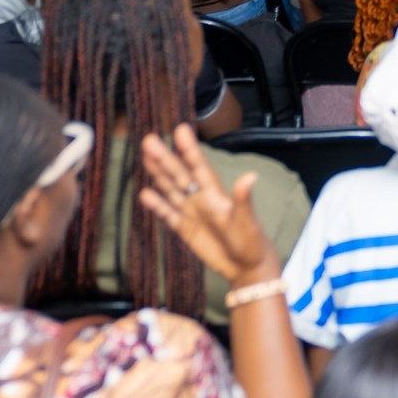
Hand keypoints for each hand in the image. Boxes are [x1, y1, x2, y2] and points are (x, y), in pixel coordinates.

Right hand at [138, 123, 279, 285]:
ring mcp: (192, 213)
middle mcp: (202, 199)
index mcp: (216, 194)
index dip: (190, 149)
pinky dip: (158, 205)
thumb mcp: (247, 220)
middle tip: (149, 139)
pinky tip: (145, 193)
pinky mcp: (186, 230)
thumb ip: (243, 199)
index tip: (181, 129)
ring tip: (145, 156)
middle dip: (165, 158)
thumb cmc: (252, 241)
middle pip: (180, 175)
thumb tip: (250, 176)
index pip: (200, 167)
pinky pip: (169, 214)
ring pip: (172, 189)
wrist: (247, 267)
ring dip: (159, 174)